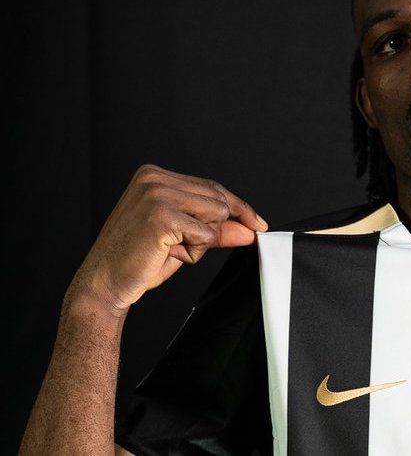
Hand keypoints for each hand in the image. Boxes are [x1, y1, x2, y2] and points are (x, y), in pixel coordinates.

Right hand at [69, 164, 267, 313]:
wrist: (104, 284)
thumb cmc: (137, 260)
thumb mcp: (183, 238)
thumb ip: (216, 229)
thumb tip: (250, 228)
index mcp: (154, 175)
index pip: (210, 186)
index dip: (237, 207)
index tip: (257, 222)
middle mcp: (154, 178)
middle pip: (218, 198)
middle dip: (214, 229)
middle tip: (182, 247)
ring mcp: (157, 194)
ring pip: (217, 214)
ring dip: (201, 241)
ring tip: (169, 248)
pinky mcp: (162, 216)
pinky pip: (206, 235)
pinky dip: (193, 252)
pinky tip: (166, 254)